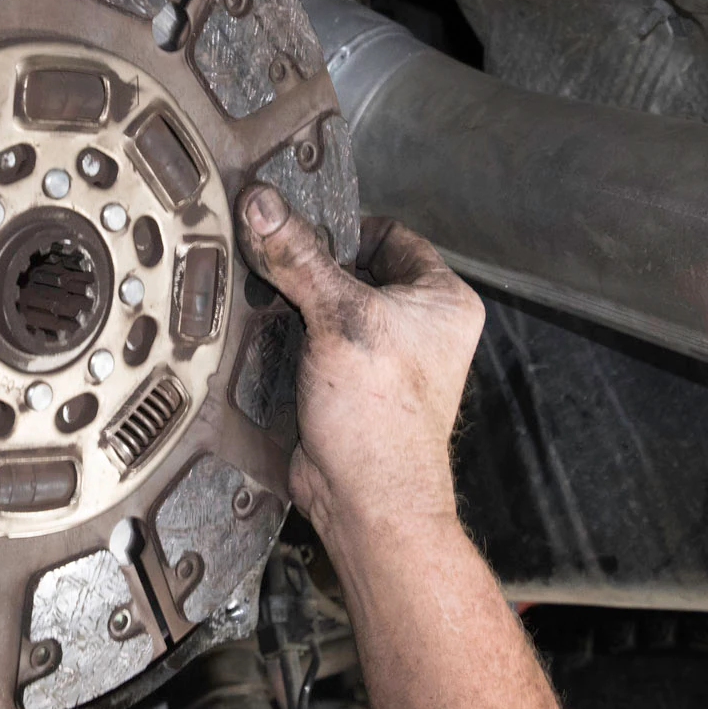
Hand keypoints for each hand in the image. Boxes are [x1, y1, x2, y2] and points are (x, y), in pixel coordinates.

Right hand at [237, 186, 484, 542]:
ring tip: (265, 294)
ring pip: (329, 306)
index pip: (390, 235)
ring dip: (296, 303)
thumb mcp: (340, 318)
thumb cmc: (383, 420)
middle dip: (312, 267)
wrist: (367, 502)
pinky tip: (264, 332)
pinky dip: (288, 336)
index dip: (345, 226)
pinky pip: (314, 341)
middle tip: (273, 259)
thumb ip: (300, 258)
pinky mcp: (349, 382)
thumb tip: (264, 206)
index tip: (300, 225)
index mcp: (443, 300)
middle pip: (354, 269)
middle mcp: (419, 326)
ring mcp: (384, 356)